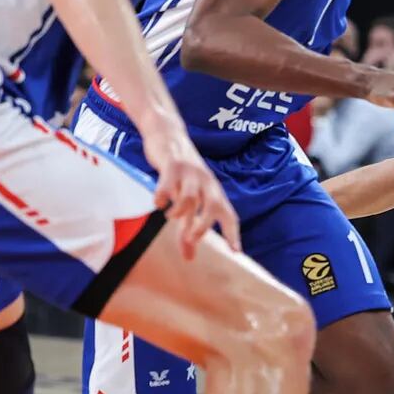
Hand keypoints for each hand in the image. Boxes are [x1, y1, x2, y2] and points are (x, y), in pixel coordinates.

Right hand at [139, 117, 238, 257]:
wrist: (169, 136)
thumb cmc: (181, 176)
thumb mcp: (186, 202)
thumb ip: (187, 229)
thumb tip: (189, 258)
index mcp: (214, 192)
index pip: (229, 215)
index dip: (233, 233)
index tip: (235, 251)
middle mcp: (206, 183)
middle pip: (213, 206)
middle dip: (204, 226)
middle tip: (191, 238)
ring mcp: (190, 173)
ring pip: (190, 196)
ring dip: (180, 211)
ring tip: (169, 217)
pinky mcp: (172, 165)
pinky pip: (168, 183)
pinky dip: (162, 196)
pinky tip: (158, 203)